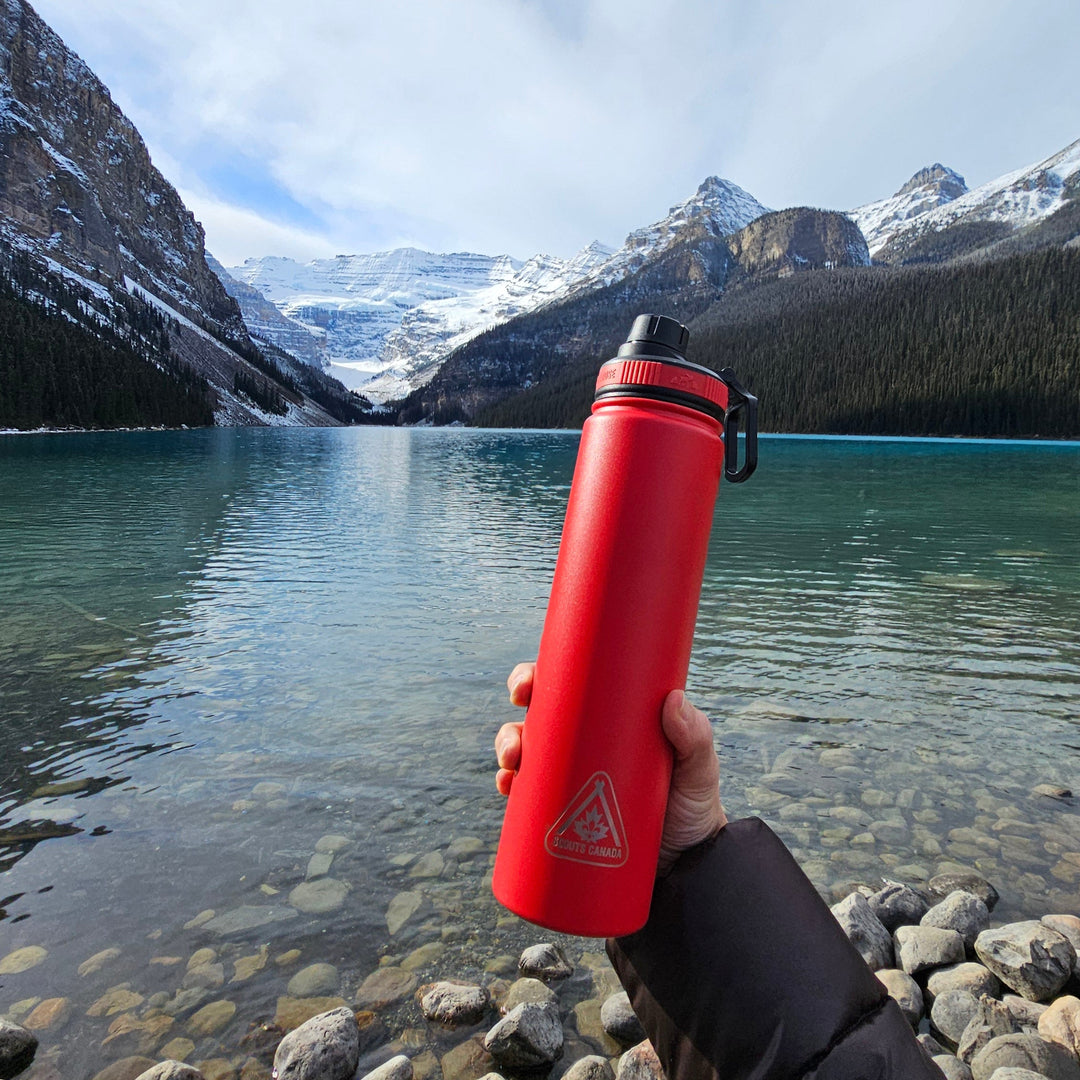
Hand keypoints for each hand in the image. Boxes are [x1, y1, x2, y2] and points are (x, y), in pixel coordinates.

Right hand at [495, 662, 726, 873]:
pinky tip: (507, 787)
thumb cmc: (693, 805)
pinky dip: (510, 787)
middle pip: (540, 712)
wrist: (686, 865)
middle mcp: (585, 741)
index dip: (540, 675)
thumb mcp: (698, 767)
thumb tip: (673, 700)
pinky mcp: (562, 814)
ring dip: (508, 747)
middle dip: (517, 711)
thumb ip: (694, 736)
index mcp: (611, 718)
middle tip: (520, 716)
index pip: (570, 684)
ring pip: (526, 750)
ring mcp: (571, 777)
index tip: (530, 681)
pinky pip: (525, 796)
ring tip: (513, 762)